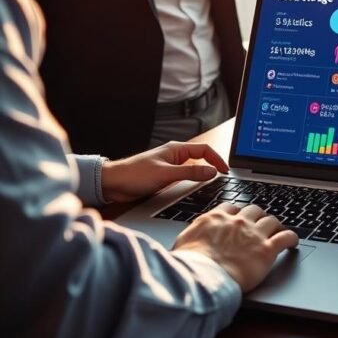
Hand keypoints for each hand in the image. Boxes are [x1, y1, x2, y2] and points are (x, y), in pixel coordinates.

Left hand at [101, 141, 229, 203]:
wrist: (113, 184)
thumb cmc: (134, 175)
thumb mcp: (166, 174)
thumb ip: (190, 174)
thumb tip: (212, 172)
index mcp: (176, 149)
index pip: (205, 150)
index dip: (217, 159)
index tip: (225, 170)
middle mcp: (175, 156)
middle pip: (201, 158)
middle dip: (214, 165)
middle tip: (223, 176)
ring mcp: (170, 166)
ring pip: (194, 168)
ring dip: (203, 174)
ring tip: (213, 182)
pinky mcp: (165, 176)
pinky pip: (185, 176)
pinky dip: (194, 181)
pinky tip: (195, 188)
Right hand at [173, 203, 299, 291]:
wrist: (201, 279)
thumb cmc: (188, 266)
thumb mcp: (182, 244)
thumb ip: (191, 237)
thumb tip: (188, 241)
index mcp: (215, 219)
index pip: (231, 207)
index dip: (237, 213)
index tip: (239, 218)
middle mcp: (237, 222)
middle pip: (254, 210)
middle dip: (258, 216)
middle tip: (260, 224)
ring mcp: (254, 234)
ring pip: (272, 220)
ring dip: (275, 225)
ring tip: (277, 231)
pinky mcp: (267, 250)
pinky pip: (286, 237)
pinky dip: (292, 238)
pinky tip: (293, 242)